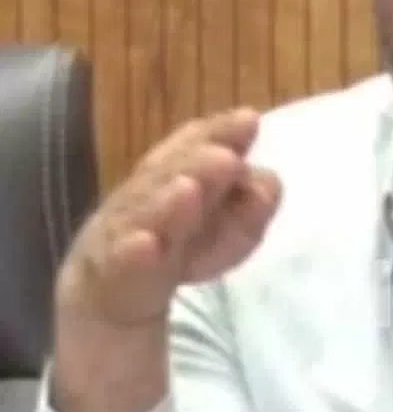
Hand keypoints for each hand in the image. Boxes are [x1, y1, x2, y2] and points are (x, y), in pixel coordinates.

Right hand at [58, 108, 282, 330]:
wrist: (111, 291)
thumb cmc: (179, 245)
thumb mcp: (228, 227)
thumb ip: (251, 203)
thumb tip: (264, 192)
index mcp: (172, 173)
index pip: (192, 146)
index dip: (218, 132)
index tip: (248, 121)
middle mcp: (145, 194)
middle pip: (167, 175)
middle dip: (196, 164)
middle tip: (227, 158)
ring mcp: (122, 232)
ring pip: (142, 216)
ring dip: (166, 204)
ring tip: (188, 190)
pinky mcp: (109, 273)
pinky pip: (119, 264)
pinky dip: (132, 255)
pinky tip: (148, 245)